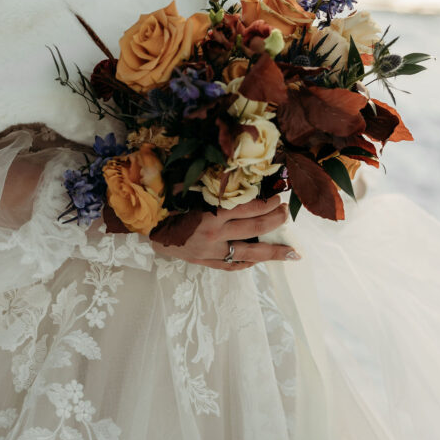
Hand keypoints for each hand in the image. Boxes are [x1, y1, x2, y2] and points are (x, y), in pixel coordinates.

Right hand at [147, 195, 299, 270]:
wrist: (148, 228)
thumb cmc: (166, 204)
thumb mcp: (187, 190)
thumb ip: (210, 186)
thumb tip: (234, 174)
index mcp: (209, 215)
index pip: (245, 209)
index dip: (265, 204)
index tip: (277, 198)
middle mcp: (213, 236)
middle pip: (253, 229)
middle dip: (274, 221)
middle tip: (286, 214)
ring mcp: (211, 252)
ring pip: (249, 253)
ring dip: (272, 251)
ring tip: (291, 252)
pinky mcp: (206, 263)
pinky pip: (232, 266)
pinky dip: (248, 263)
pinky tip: (261, 260)